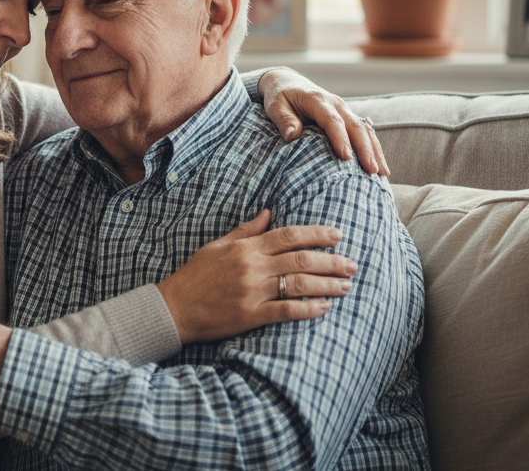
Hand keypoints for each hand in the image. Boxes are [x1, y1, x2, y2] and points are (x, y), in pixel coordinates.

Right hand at [155, 210, 356, 343]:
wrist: (175, 306)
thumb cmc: (196, 274)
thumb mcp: (218, 245)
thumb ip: (246, 230)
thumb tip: (269, 212)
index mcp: (246, 247)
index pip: (288, 235)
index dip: (316, 233)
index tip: (338, 235)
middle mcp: (252, 267)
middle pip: (301, 259)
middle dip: (331, 260)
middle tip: (352, 264)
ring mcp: (253, 291)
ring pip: (299, 284)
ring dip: (326, 284)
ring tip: (346, 285)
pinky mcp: (251, 315)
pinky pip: (286, 310)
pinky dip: (308, 309)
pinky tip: (324, 307)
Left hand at [258, 69, 388, 176]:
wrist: (288, 82)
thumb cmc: (280, 96)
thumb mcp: (275, 105)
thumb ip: (283, 120)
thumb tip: (292, 136)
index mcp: (317, 100)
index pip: (332, 120)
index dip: (340, 138)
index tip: (346, 157)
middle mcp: (336, 104)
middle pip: (355, 126)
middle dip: (365, 149)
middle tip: (372, 171)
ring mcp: (345, 110)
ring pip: (365, 130)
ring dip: (375, 151)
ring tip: (382, 173)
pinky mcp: (348, 117)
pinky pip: (365, 132)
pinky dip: (374, 148)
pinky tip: (380, 165)